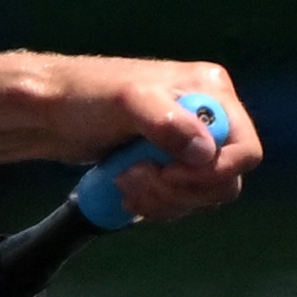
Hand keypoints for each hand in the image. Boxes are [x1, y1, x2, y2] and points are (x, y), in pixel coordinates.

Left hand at [0, 50, 264, 222]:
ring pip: (202, 196)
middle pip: (225, 180)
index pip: (245, 149)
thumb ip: (168, 123)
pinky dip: (155, 203)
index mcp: (210, 93)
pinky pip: (180, 200)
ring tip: (125, 182)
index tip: (170, 173)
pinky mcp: (169, 166)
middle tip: (139, 179)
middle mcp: (208, 118)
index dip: (213, 172)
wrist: (51, 113)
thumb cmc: (87, 95)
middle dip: (182, 190)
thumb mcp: (128, 100)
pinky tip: (126, 190)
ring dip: (164, 199)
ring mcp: (188, 144)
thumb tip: (205, 152)